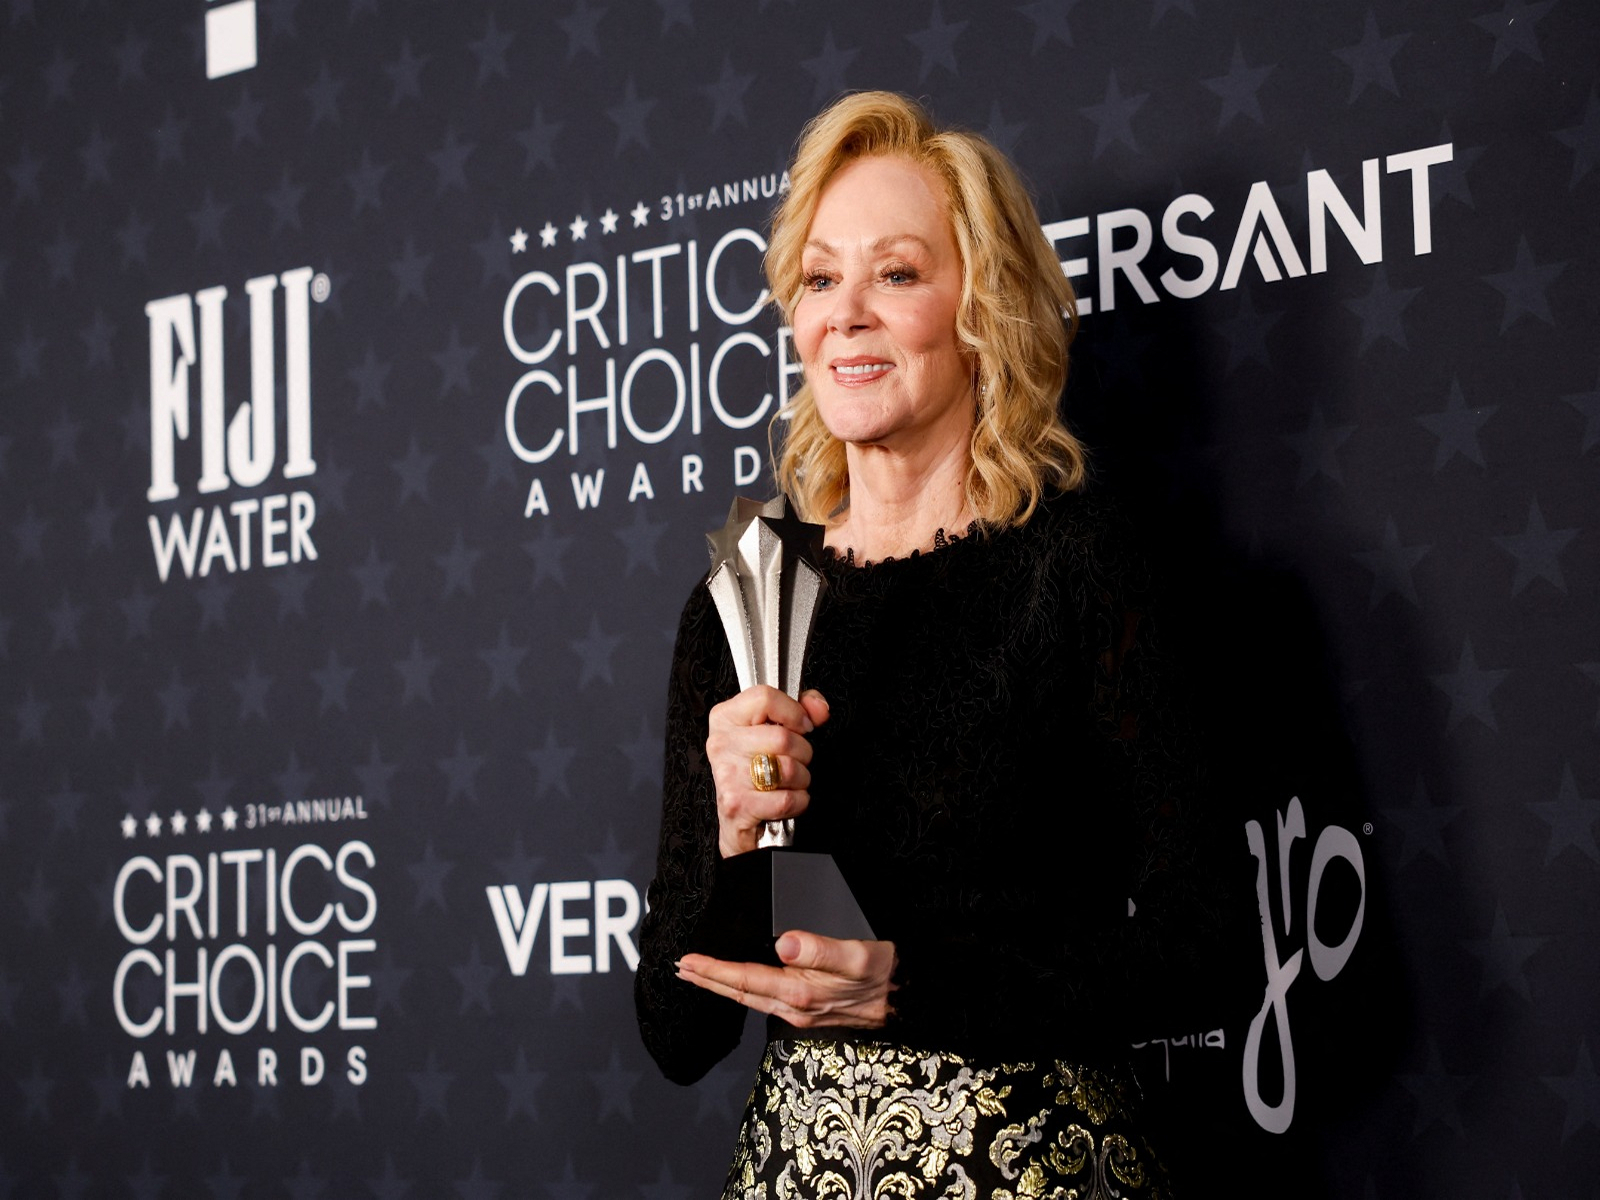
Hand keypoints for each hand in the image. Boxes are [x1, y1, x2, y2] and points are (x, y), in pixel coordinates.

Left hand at [676, 929, 895, 1028]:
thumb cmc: (887, 975)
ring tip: (701, 975)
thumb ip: (821, 950)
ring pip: (752, 998)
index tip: (688, 961)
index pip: (745, 980)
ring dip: (724, 986)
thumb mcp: (859, 956)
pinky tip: (743, 982)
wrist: (912, 999)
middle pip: (741, 993)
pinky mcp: (811, 1010)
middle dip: (709, 981)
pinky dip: (746, 988)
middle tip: (681, 969)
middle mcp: (796, 1008)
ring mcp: (802, 1012)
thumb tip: (784, 943)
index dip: (713, 970)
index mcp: (801, 994)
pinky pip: (767, 999)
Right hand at [706, 686, 829, 858]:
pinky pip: (788, 798)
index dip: (794, 712)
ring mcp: (728, 775)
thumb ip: (801, 710)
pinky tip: (785, 798)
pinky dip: (798, 802)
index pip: (765, 697)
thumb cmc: (754, 771)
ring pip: (788, 768)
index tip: (801, 726)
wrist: (737, 821)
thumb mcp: (772, 730)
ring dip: (801, 779)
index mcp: (726, 718)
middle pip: (782, 737)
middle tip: (794, 760)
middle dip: (802, 752)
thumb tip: (818, 708)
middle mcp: (722, 744)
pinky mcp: (738, 805)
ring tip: (788, 781)